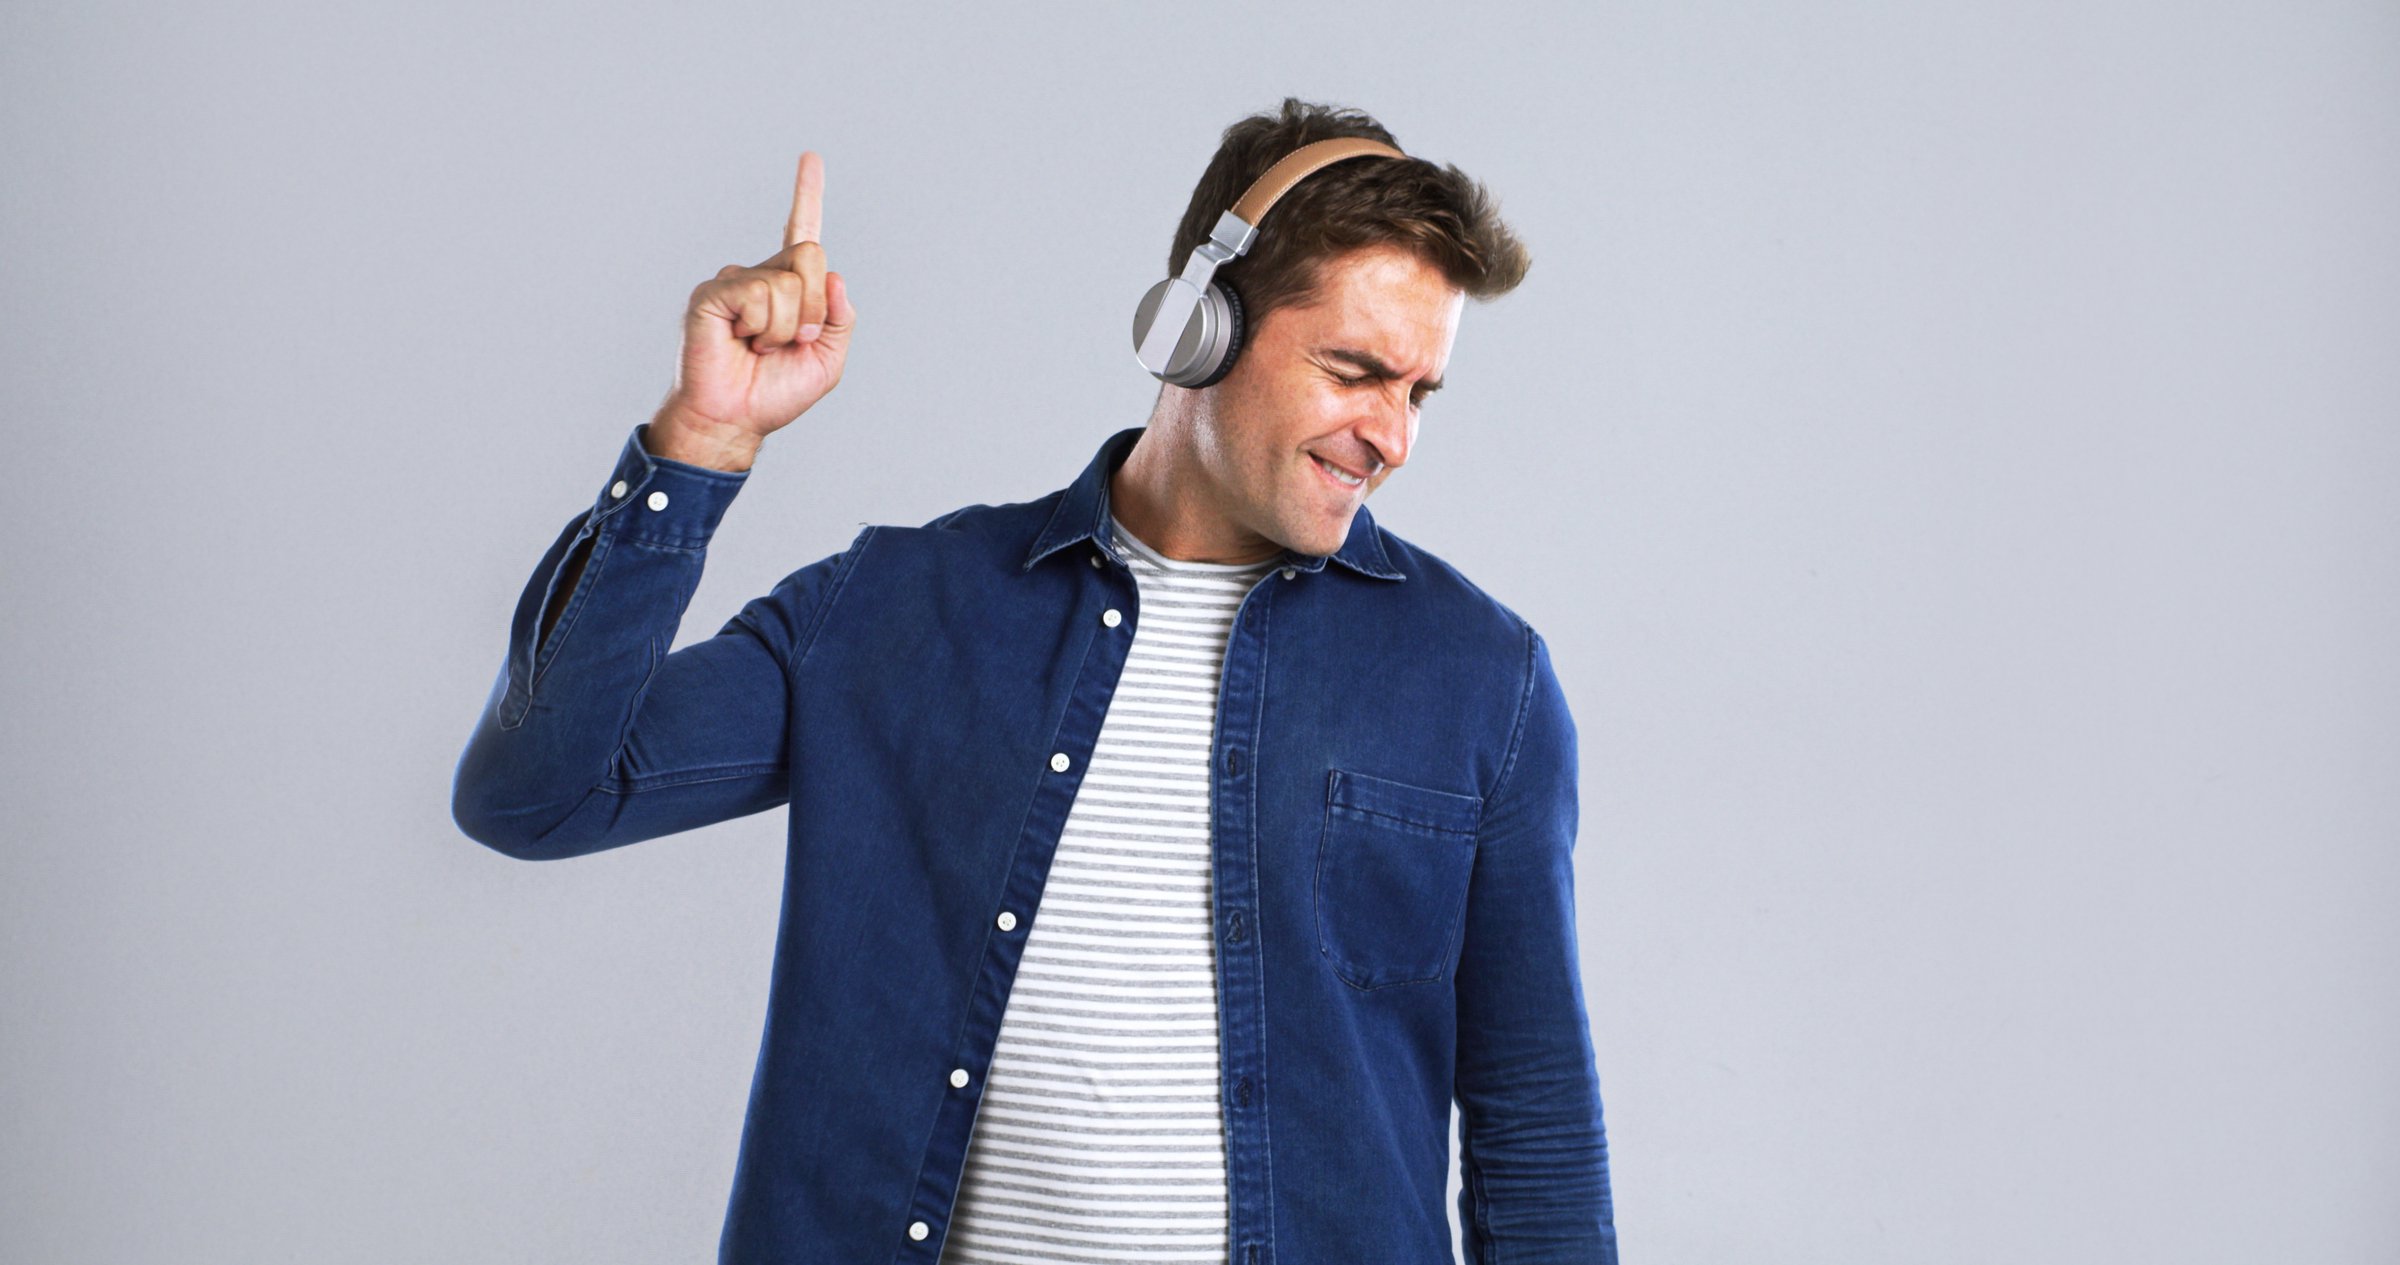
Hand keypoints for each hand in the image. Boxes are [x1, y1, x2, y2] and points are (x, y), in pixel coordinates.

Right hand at [657, 151, 856, 451]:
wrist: (736, 419)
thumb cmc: (775, 391)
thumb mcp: (827, 358)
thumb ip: (840, 317)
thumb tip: (835, 277)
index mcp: (790, 287)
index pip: (800, 232)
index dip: (807, 194)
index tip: (810, 157)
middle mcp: (762, 275)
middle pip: (812, 255)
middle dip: (814, 306)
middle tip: (792, 339)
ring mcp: (736, 281)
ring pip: (787, 282)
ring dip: (785, 326)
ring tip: (761, 347)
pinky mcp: (712, 293)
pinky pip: (758, 294)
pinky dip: (761, 326)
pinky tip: (741, 340)